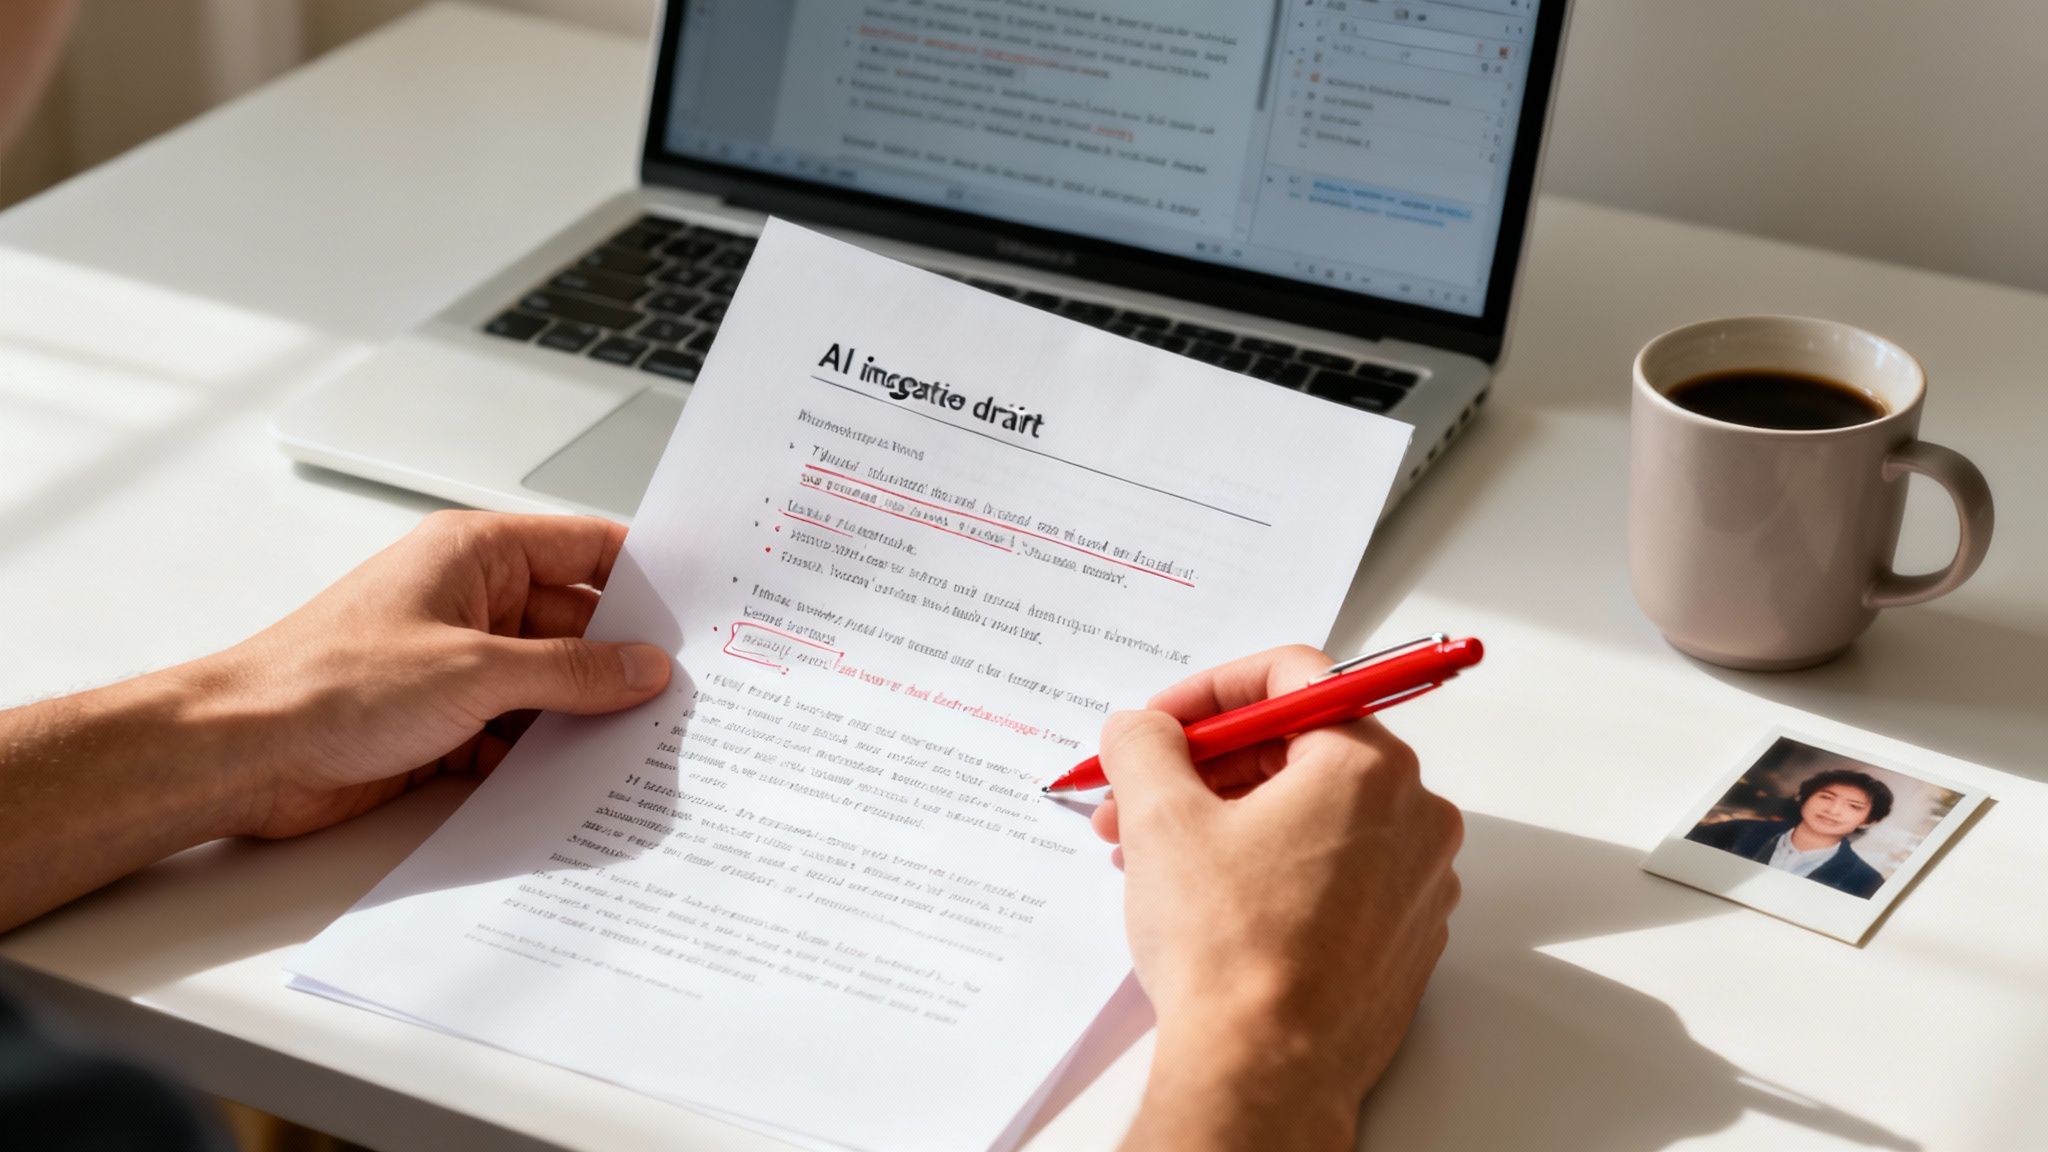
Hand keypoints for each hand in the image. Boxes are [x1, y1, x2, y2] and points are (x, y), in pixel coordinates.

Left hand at [205, 511, 671, 837]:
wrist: (240, 754)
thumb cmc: (326, 683)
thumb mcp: (474, 671)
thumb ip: (570, 671)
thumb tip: (642, 667)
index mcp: (476, 554)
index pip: (586, 548)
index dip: (646, 575)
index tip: (703, 608)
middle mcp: (471, 601)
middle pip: (576, 624)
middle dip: (622, 661)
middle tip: (686, 693)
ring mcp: (457, 664)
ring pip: (551, 684)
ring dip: (584, 716)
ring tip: (644, 743)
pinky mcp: (444, 721)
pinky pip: (518, 732)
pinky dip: (544, 755)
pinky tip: (580, 780)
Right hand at [1095, 646, 1462, 1151]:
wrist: (1265, 1072)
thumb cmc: (1230, 949)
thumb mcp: (1162, 819)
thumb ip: (1146, 746)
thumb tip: (1142, 728)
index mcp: (1369, 766)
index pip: (1293, 676)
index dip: (1209, 691)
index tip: (1161, 723)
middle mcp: (1413, 815)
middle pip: (1301, 748)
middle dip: (1207, 765)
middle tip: (1139, 791)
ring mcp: (1415, 882)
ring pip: (1313, 815)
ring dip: (1228, 817)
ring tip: (1151, 854)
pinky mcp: (1402, 938)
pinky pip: (1335, 872)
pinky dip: (1271, 867)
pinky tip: (1208, 897)